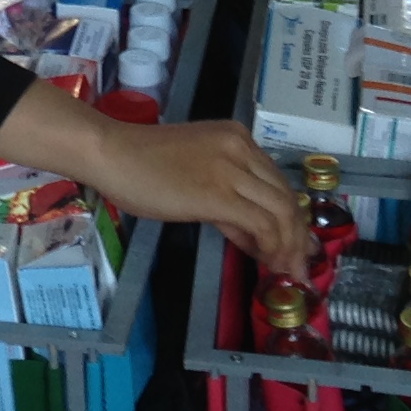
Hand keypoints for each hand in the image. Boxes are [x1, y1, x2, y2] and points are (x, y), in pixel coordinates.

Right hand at [88, 117, 311, 280]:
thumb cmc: (141, 163)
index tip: (292, 246)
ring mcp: (231, 170)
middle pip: (287, 197)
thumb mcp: (195, 170)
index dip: (291, 218)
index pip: (278, 182)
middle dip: (297, 237)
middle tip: (298, 268)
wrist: (112, 153)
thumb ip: (226, 194)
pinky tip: (265, 262)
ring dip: (288, 247)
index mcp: (238, 138)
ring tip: (285, 272)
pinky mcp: (218, 195)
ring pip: (281, 212)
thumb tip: (252, 232)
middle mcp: (242, 149)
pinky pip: (262, 224)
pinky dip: (270, 247)